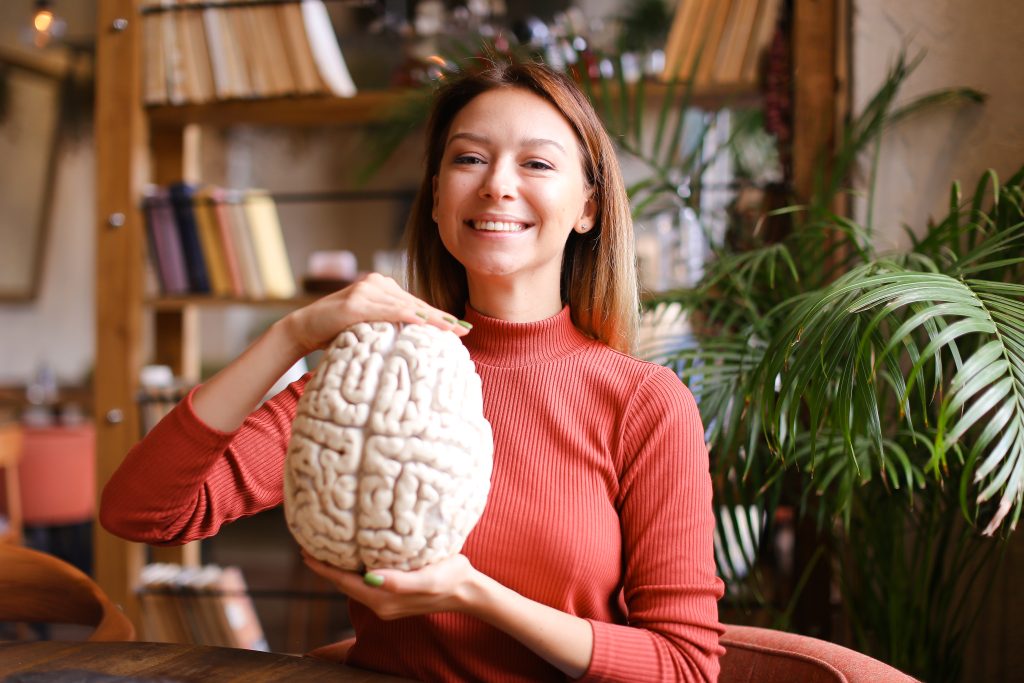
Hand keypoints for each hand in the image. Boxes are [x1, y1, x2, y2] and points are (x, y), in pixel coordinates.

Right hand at [283, 272, 469, 354]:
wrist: (302, 329)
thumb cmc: (335, 333)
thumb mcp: (366, 328)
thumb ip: (386, 328)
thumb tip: (410, 345)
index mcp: (381, 288)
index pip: (415, 304)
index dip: (438, 316)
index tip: (459, 328)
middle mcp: (376, 283)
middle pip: (416, 303)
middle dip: (442, 317)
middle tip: (465, 329)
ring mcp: (366, 290)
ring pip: (407, 306)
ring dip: (432, 318)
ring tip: (452, 329)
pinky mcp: (356, 302)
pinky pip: (389, 311)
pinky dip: (409, 317)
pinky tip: (426, 323)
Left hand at [301, 551, 478, 619]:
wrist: (467, 591)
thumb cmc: (450, 578)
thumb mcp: (428, 578)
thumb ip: (399, 581)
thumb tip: (370, 577)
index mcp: (384, 599)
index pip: (344, 583)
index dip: (324, 569)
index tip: (306, 553)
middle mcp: (381, 603)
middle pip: (344, 585)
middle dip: (326, 567)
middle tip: (310, 545)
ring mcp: (387, 602)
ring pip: (353, 584)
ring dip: (339, 569)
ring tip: (326, 548)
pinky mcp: (394, 596)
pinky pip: (364, 584)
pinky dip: (353, 571)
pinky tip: (353, 557)